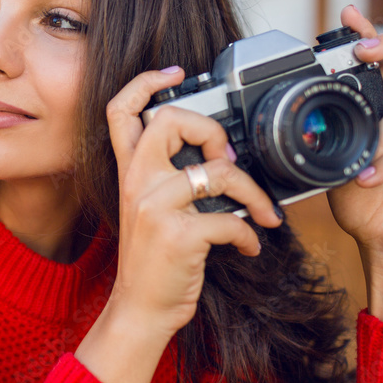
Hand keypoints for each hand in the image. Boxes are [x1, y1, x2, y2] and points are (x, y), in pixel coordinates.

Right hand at [105, 68, 283, 336]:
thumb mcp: (148, 211)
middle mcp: (137, 183)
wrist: (140, 309)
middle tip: (224, 158)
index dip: (146, 82)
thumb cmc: (153, 261)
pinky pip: (232, 219)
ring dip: (254, 192)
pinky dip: (249, 235)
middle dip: (210, 130)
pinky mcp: (179, 235)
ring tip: (261, 212)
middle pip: (170, 121)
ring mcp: (155, 207)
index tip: (176, 74)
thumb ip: (167, 178)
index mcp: (130, 173)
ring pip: (218, 171)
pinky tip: (248, 247)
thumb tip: (216, 158)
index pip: (121, 111)